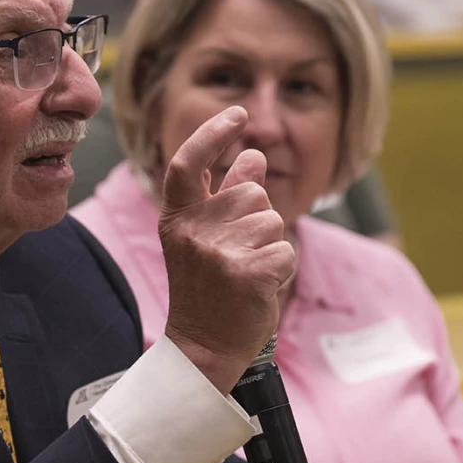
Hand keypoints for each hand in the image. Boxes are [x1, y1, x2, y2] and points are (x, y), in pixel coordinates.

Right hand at [159, 106, 294, 392]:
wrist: (202, 348)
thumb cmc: (207, 291)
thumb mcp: (207, 238)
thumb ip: (228, 194)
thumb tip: (253, 154)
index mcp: (176, 218)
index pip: (187, 162)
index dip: (213, 134)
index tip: (237, 114)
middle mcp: (192, 230)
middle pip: (251, 193)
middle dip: (258, 219)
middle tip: (238, 256)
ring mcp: (217, 251)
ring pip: (272, 221)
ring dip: (271, 246)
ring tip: (246, 274)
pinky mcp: (246, 273)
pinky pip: (285, 250)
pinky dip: (282, 269)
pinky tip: (259, 287)